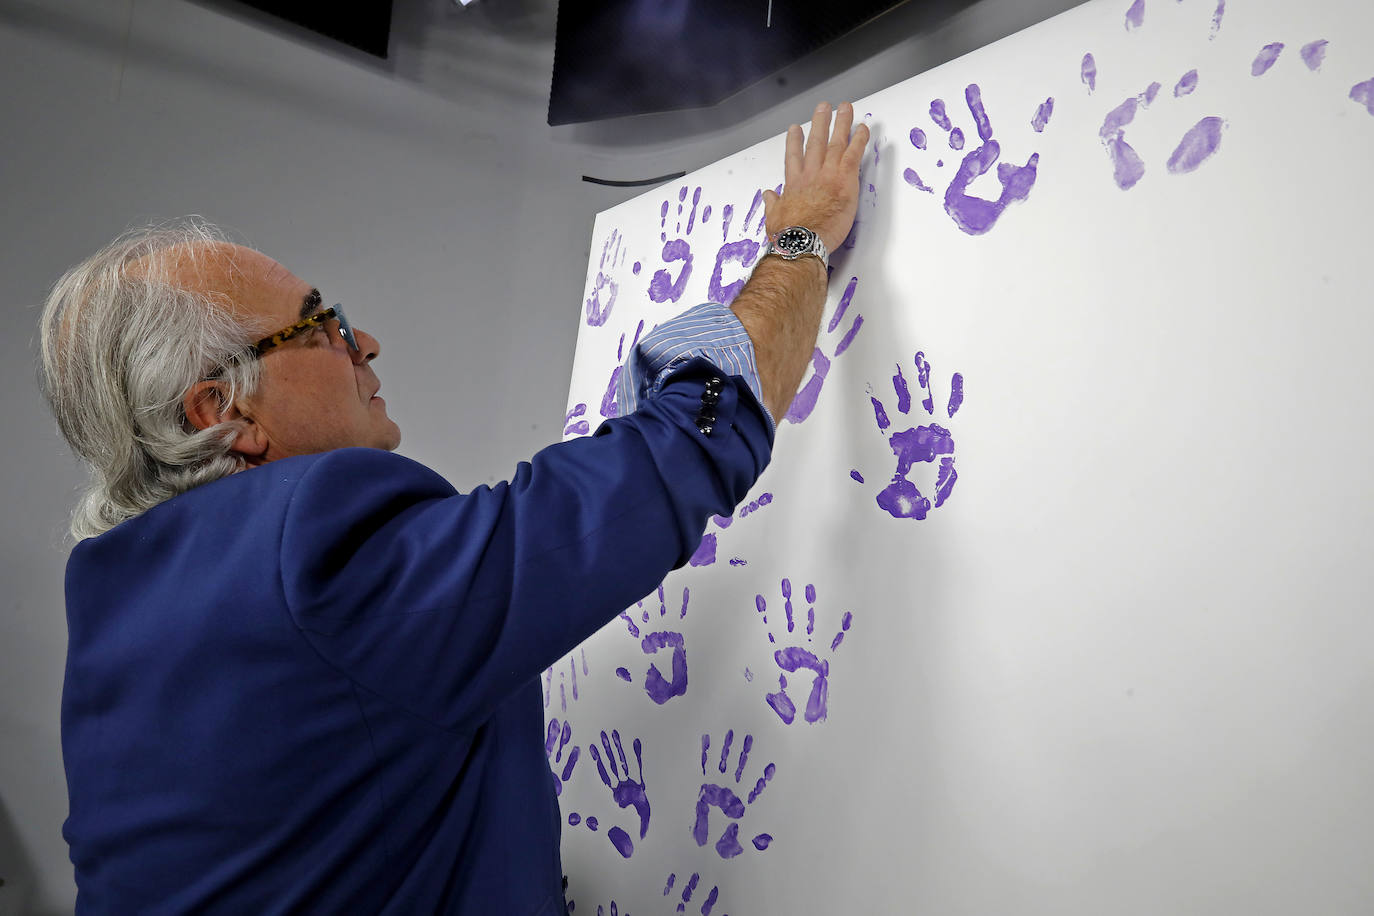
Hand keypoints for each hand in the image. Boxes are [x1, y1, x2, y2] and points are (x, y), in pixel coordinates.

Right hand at [763, 101, 869, 254]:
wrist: (802, 242)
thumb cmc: (788, 237)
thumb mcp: (774, 218)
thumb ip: (773, 204)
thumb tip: (767, 196)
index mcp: (794, 184)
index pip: (793, 157)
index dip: (794, 142)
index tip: (795, 129)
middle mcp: (810, 174)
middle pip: (816, 142)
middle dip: (819, 123)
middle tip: (823, 107)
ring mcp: (827, 174)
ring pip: (835, 142)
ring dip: (840, 123)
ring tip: (845, 108)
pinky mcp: (844, 180)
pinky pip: (853, 154)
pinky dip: (859, 140)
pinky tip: (863, 128)